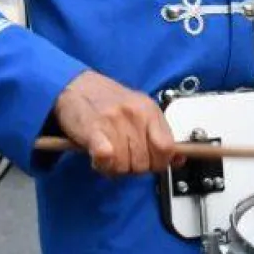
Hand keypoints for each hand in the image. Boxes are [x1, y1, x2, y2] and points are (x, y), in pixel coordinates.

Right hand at [51, 69, 177, 176]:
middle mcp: (134, 114)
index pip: (167, 148)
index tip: (150, 163)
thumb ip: (159, 135)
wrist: (75, 85)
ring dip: (114, 167)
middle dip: (133, 168)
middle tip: (122, 158)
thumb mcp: (141, 111)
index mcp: (149, 110)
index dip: (159, 163)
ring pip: (124, 165)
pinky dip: (103, 163)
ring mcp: (114, 121)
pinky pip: (107, 156)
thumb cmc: (108, 101)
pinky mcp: (93, 129)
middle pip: (144, 162)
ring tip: (108, 154)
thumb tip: (178, 160)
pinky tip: (99, 157)